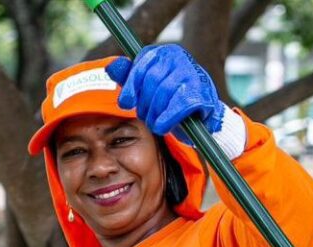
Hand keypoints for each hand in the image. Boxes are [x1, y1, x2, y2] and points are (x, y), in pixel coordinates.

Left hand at [106, 44, 224, 138]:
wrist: (201, 117)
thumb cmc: (171, 101)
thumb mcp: (147, 87)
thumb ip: (130, 78)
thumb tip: (110, 68)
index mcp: (163, 53)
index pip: (141, 66)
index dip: (130, 87)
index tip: (125, 104)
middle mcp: (179, 57)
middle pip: (152, 79)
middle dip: (145, 103)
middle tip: (145, 117)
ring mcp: (192, 73)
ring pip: (165, 92)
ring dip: (155, 113)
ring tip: (155, 123)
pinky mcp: (203, 92)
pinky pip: (179, 105)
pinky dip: (168, 118)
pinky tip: (162, 127)